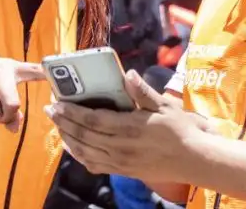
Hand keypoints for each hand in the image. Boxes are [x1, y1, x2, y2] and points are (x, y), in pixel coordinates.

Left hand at [46, 70, 208, 184]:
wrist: (194, 159)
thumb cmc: (181, 129)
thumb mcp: (166, 106)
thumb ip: (143, 92)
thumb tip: (128, 74)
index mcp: (130, 128)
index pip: (93, 120)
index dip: (72, 112)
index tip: (57, 102)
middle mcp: (121, 148)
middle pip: (84, 135)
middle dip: (64, 123)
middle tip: (50, 110)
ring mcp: (121, 162)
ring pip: (85, 152)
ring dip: (68, 138)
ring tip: (58, 125)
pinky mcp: (123, 171)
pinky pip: (94, 164)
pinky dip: (80, 155)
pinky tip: (74, 146)